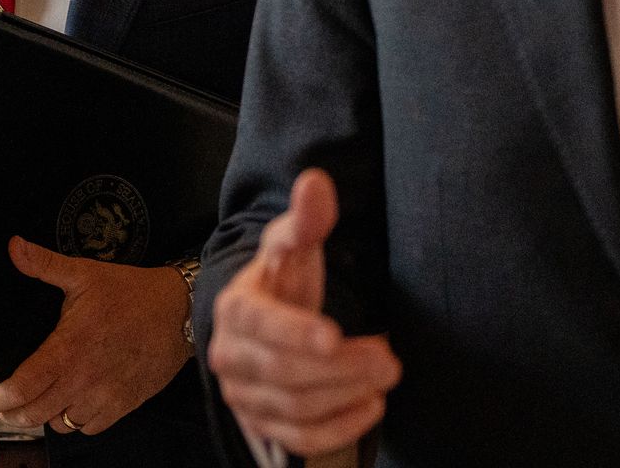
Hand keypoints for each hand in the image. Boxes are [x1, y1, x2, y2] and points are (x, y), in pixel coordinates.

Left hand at [0, 237, 192, 435]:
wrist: (179, 310)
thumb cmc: (131, 292)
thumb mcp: (84, 273)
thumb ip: (44, 264)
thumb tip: (14, 247)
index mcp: (69, 346)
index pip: (25, 384)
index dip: (0, 398)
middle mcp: (84, 377)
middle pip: (36, 412)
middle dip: (14, 412)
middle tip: (6, 405)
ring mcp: (104, 395)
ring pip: (61, 423)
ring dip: (46, 415)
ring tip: (40, 400)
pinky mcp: (123, 405)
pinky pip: (89, 428)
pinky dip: (75, 421)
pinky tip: (72, 404)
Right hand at [208, 170, 401, 456]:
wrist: (264, 324)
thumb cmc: (284, 284)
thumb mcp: (294, 248)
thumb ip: (307, 219)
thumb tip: (316, 180)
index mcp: (235, 309)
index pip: (259, 325)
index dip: (294, 332)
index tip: (335, 336)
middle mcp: (229, 356)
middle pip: (284, 372)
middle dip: (340, 369)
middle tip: (390, 359)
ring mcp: (243, 396)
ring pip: (293, 408)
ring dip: (346, 396)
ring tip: (386, 377)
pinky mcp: (262, 425)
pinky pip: (298, 439)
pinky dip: (338, 429)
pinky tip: (371, 406)